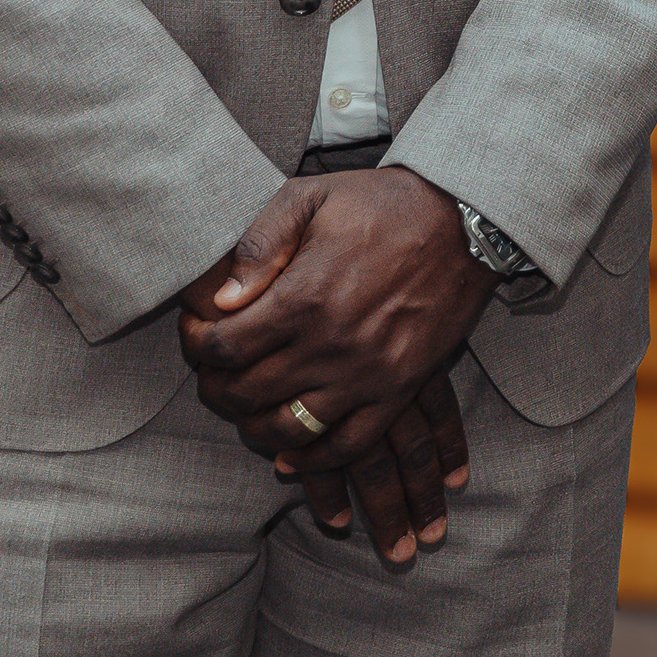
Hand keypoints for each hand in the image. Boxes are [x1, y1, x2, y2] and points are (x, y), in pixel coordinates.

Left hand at [175, 171, 493, 562]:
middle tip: (210, 375)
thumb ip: (260, 245)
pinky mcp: (398, 390)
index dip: (196, 346)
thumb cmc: (381, 204)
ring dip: (255, 429)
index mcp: (304, 297)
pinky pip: (347, 446)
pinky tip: (291, 453)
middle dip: (215, 390)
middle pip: (247, 394)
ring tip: (245, 411)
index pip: (224, 347)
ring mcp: (367, 374)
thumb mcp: (310, 198)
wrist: (463, 221)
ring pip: (290, 430)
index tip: (193, 335)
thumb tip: (221, 299)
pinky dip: (312, 459)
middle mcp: (331, 345)